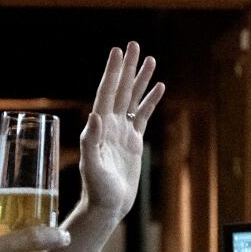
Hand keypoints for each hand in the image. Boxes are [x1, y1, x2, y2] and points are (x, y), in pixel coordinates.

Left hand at [79, 42, 165, 220]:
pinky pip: (143, 116)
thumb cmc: (97, 190)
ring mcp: (122, 132)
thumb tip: (95, 115)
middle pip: (120, 90)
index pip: (107, 92)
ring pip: (133, 99)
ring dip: (140, 80)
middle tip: (134, 45)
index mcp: (99, 126)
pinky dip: (150, 101)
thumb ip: (92, 141)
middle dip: (128, 68)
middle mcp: (110, 125)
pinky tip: (158, 87)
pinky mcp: (133, 142)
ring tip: (150, 59)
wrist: (107, 206)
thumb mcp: (92, 166)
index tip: (118, 51)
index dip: (113, 72)